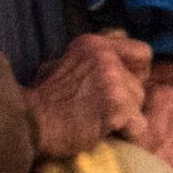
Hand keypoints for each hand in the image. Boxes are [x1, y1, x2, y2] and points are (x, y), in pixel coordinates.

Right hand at [25, 30, 147, 163]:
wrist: (29, 123)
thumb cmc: (44, 100)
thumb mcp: (62, 64)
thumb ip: (91, 57)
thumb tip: (118, 37)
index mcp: (95, 45)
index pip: (143, 52)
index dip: (137, 72)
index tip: (122, 87)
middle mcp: (107, 57)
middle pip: (141, 83)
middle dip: (128, 99)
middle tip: (103, 110)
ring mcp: (113, 81)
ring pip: (140, 104)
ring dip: (124, 117)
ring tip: (97, 122)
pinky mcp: (117, 106)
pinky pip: (139, 126)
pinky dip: (127, 135)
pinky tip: (105, 134)